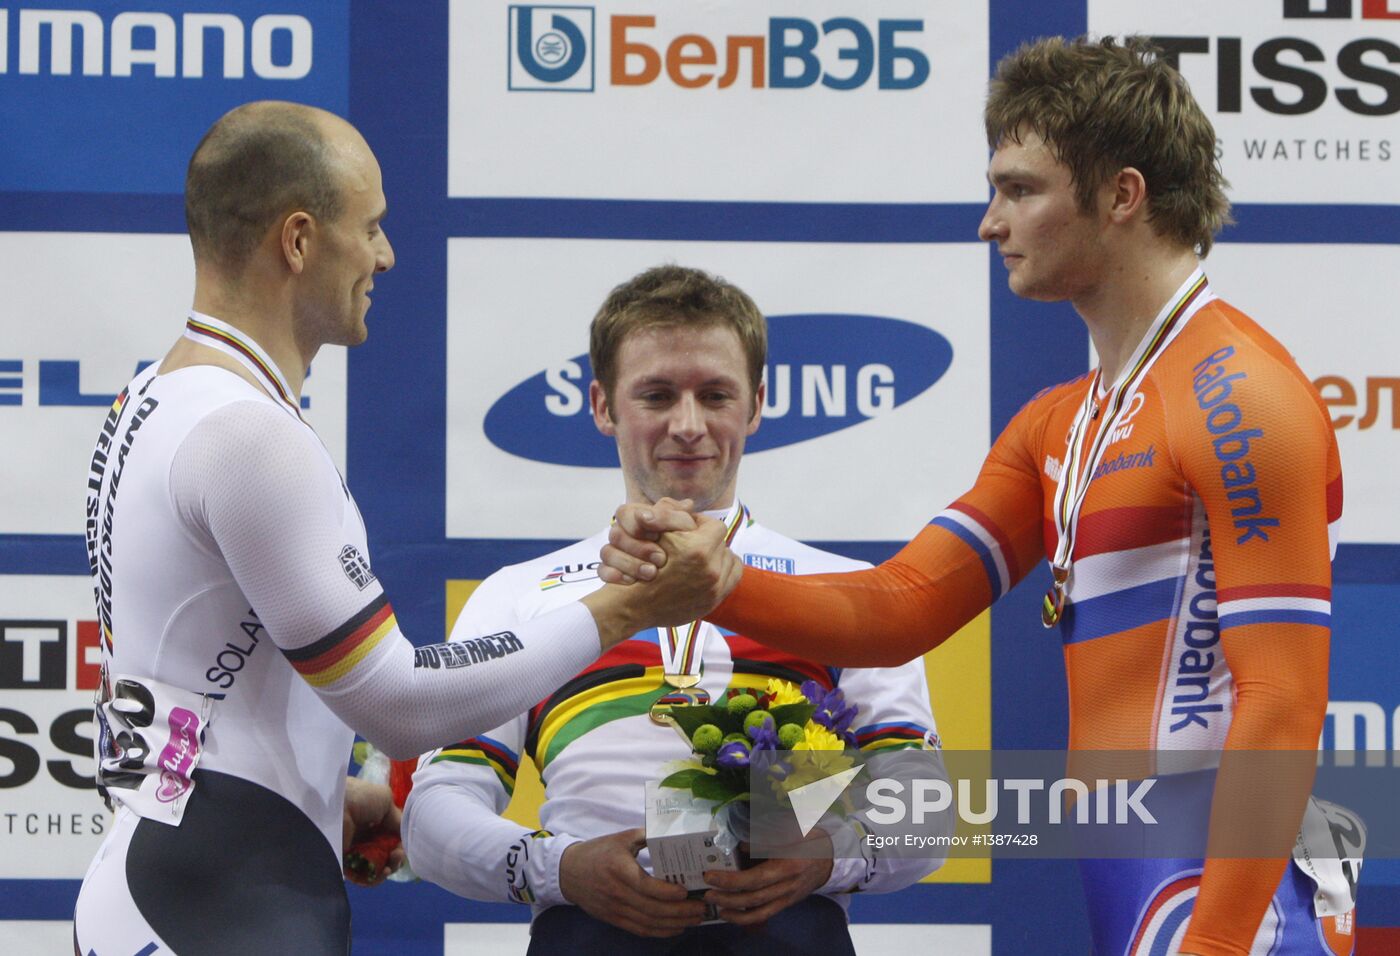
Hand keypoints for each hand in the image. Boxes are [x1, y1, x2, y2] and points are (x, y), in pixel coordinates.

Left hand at [342, 776, 405, 885]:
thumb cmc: (361, 798)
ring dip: (386, 870)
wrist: (337, 804)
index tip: (401, 847)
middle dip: (395, 859)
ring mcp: (356, 851)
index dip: (400, 846)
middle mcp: (366, 837)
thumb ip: (397, 819)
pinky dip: (373, 879)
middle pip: (386, 855)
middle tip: (395, 857)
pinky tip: (381, 873)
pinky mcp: (345, 863)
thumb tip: (403, 836)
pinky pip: (361, 876)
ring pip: (375, 867)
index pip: (392, 840)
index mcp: (376, 823)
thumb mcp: (386, 800)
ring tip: (388, 867)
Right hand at [558, 828, 705, 936]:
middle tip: (701, 908)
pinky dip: (660, 932)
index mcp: (619, 869)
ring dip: (675, 924)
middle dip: (680, 911)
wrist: (568, 872)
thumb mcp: (620, 838)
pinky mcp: (614, 919)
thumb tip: (672, 830)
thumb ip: (645, 835)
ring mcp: (615, 909)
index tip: (685, 891)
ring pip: (649, 923)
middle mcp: (617, 893)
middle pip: (652, 908)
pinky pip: (640, 930)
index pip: (645, 886)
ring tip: (695, 919)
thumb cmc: (597, 852)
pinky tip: (677, 928)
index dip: (666, 892)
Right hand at [583, 513, 742, 647]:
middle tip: (693, 544)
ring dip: (716, 556)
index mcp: (698, 549)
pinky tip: (708, 570)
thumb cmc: (640, 566)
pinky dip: (723, 572)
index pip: (715, 526)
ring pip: (728, 559)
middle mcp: (710, 569)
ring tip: (699, 558)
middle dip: (709, 541)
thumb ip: (671, 513)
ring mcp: (714, 587)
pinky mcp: (714, 600)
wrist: (635, 605)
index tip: (691, 529)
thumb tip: (690, 504)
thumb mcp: (653, 533)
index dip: (701, 524)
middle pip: (722, 543)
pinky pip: (733, 577)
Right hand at [599, 497, 697, 583]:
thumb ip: (675, 515)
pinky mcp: (611, 572)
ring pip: (607, 553)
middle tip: (661, 558)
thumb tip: (669, 509)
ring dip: (630, 563)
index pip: (624, 513)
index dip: (637, 524)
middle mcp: (623, 533)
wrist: (685, 575)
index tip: (657, 536)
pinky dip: (615, 575)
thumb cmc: (685, 545)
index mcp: (636, 517)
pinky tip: (632, 582)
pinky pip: (603, 571)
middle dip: (638, 547)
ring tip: (651, 573)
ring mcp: (615, 553)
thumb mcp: (686, 528)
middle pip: (615, 534)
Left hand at [702, 845, 833, 925]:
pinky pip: (765, 915)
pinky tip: (731, 914)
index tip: (710, 876)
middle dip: (727, 898)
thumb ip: (767, 837)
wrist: (832, 857)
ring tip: (716, 907)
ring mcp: (788, 897)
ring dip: (734, 913)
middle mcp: (788, 886)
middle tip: (706, 893)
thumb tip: (740, 845)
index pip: (755, 879)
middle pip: (754, 898)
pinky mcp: (787, 903)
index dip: (731, 881)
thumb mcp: (792, 830)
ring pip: (759, 912)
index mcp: (788, 866)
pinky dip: (747, 918)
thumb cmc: (809, 839)